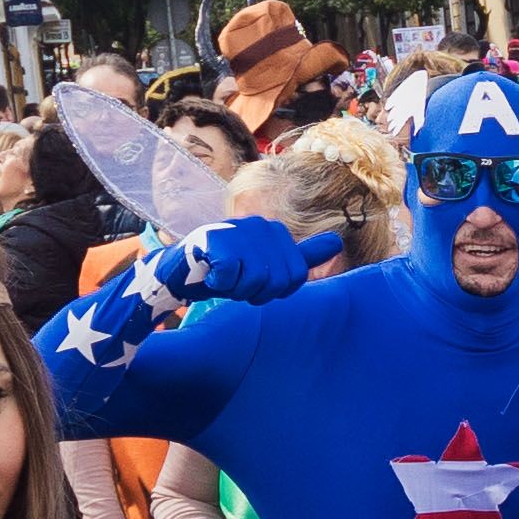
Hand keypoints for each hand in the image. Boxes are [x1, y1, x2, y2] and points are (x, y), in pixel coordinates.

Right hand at [172, 221, 341, 307]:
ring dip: (236, 290)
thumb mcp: (267, 266)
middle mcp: (260, 226)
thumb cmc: (226, 272)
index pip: (295, 277)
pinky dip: (218, 284)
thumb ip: (302, 256)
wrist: (180, 272)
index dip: (273, 291)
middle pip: (277, 281)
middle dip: (255, 293)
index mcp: (275, 232)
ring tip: (222, 277)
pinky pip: (231, 278)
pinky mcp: (216, 240)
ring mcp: (238, 229)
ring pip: (255, 281)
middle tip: (235, 283)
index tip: (253, 284)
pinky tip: (209, 275)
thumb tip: (337, 242)